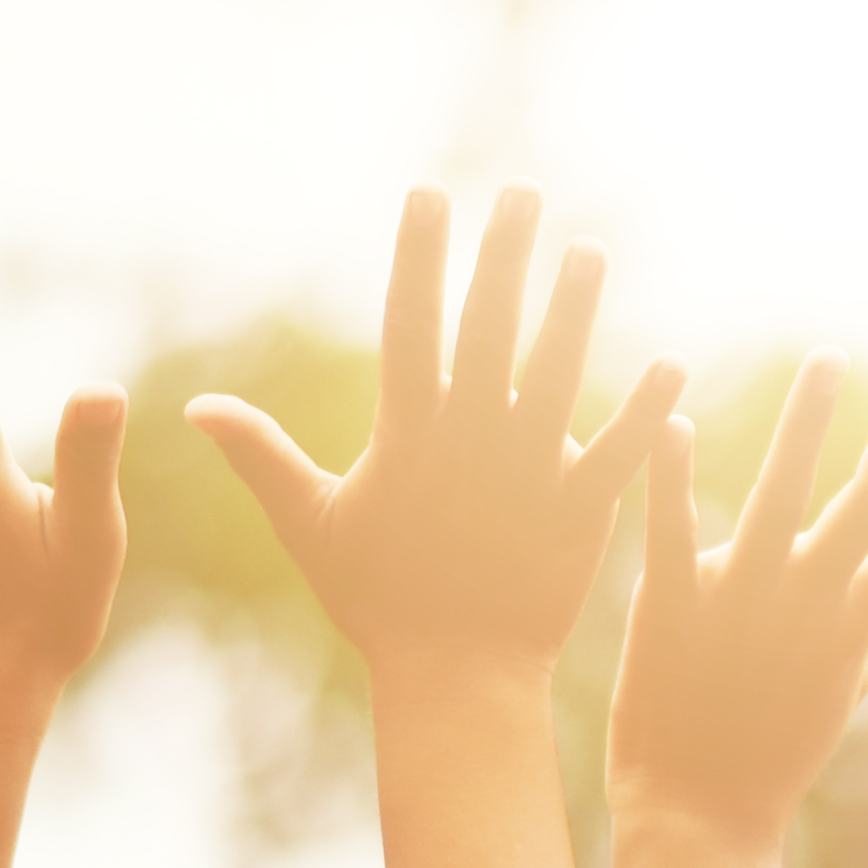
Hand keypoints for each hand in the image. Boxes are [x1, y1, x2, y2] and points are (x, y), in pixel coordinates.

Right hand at [193, 188, 687, 691]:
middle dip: (503, 254)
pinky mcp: (579, 512)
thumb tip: (196, 406)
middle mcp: (470, 440)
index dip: (420, 256)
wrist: (455, 676)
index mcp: (408, 433)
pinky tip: (671, 364)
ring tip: (587, 250)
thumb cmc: (378, 600)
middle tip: (520, 191)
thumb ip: (260, 456)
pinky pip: (618, 452)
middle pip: (488, 327)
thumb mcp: (311, 523)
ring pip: (558, 373)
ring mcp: (528, 473)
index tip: (429, 195)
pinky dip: (646, 411)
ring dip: (574, 308)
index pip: (411, 322)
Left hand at [610, 346, 867, 848]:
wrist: (699, 821)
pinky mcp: (672, 609)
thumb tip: (864, 618)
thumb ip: (849, 642)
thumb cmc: (766, 760)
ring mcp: (746, 602)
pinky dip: (671, 474)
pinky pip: (675, 532)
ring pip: (787, 497)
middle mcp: (815, 601)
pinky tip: (665, 415)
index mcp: (858, 617)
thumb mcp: (827, 695)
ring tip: (831, 360)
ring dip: (811, 424)